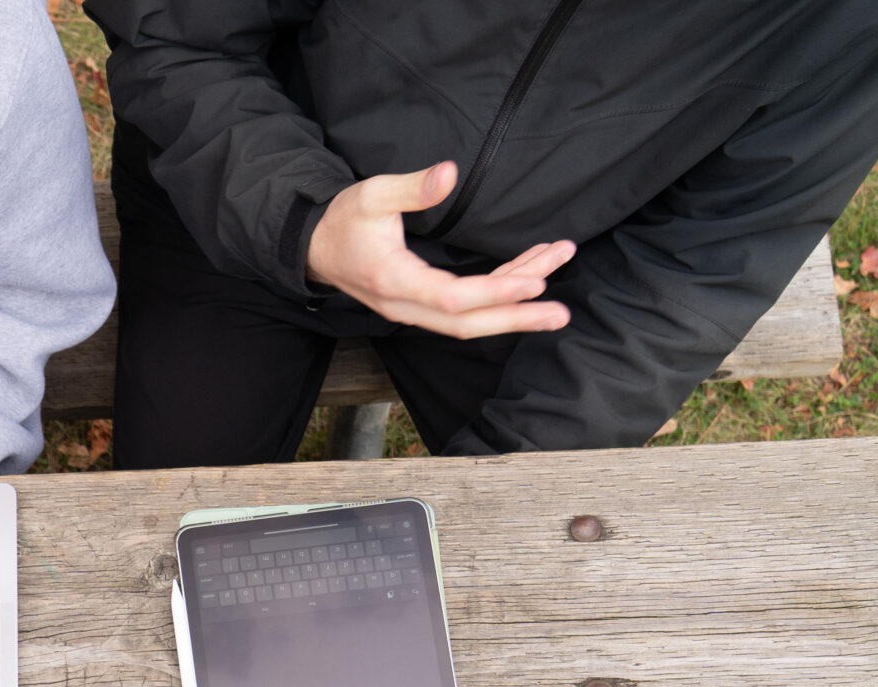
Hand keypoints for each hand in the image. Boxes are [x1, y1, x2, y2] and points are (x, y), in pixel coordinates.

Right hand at [305, 161, 574, 339]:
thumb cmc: (344, 220)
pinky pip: (464, 310)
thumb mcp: (372, 194)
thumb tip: (449, 172)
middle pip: (467, 324)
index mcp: (393, 280)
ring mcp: (413, 310)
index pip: (452, 297)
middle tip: (561, 314)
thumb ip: (412, 187)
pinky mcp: (421, 305)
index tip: (535, 281)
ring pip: (469, 321)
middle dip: (517, 318)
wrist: (316, 248)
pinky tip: (530, 277)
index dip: (495, 292)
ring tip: (557, 291)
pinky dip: (499, 297)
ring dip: (515, 308)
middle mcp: (405, 305)